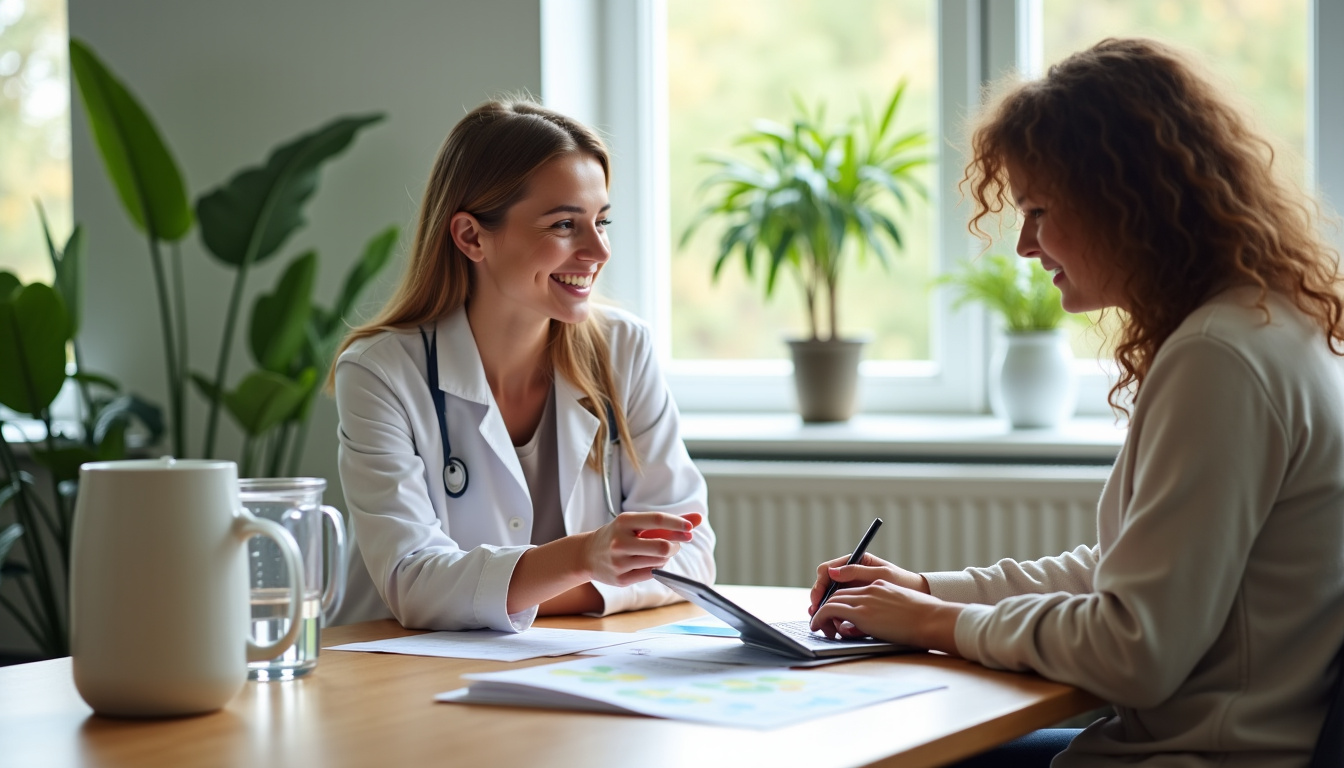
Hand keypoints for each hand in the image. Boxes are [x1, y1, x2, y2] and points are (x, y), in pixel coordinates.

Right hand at [582, 511, 691, 585]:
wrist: (587, 554)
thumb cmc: (619, 534)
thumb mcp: (636, 522)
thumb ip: (668, 521)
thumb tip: (698, 517)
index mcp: (623, 521)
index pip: (658, 519)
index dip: (678, 523)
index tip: (690, 527)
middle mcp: (620, 541)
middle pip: (662, 547)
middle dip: (675, 546)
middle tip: (675, 544)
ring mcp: (619, 562)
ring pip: (659, 562)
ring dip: (666, 557)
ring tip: (658, 552)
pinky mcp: (621, 579)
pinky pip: (651, 573)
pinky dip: (656, 567)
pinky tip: (648, 562)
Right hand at [808, 552, 927, 616]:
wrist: (921, 604)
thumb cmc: (904, 583)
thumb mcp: (882, 575)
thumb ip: (857, 572)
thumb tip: (833, 572)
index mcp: (855, 563)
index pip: (827, 571)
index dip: (819, 585)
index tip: (817, 599)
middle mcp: (850, 576)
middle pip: (826, 588)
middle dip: (820, 603)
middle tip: (816, 616)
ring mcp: (853, 591)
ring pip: (832, 602)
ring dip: (828, 613)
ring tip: (829, 624)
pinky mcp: (858, 605)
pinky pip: (842, 611)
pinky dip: (839, 620)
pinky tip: (841, 627)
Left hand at [809, 580, 962, 653]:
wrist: (934, 620)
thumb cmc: (927, 619)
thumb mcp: (903, 607)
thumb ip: (884, 610)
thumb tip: (873, 623)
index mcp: (881, 585)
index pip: (851, 590)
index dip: (839, 601)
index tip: (834, 614)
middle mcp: (871, 589)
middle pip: (838, 593)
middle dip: (826, 607)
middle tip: (821, 622)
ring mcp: (866, 599)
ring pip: (831, 601)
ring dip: (821, 614)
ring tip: (818, 627)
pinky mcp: (862, 612)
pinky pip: (830, 610)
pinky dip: (820, 617)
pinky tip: (817, 626)